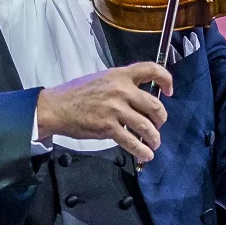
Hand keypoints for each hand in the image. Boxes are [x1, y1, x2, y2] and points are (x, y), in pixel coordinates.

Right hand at [35, 62, 172, 162]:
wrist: (56, 107)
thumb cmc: (76, 94)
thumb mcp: (101, 79)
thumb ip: (121, 85)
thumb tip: (140, 99)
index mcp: (119, 75)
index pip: (151, 69)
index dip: (166, 79)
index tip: (169, 91)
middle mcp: (121, 90)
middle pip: (154, 105)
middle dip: (161, 120)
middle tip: (158, 126)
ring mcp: (115, 109)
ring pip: (146, 126)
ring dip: (154, 138)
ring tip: (154, 143)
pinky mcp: (108, 127)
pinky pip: (132, 141)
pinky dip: (142, 150)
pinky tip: (145, 155)